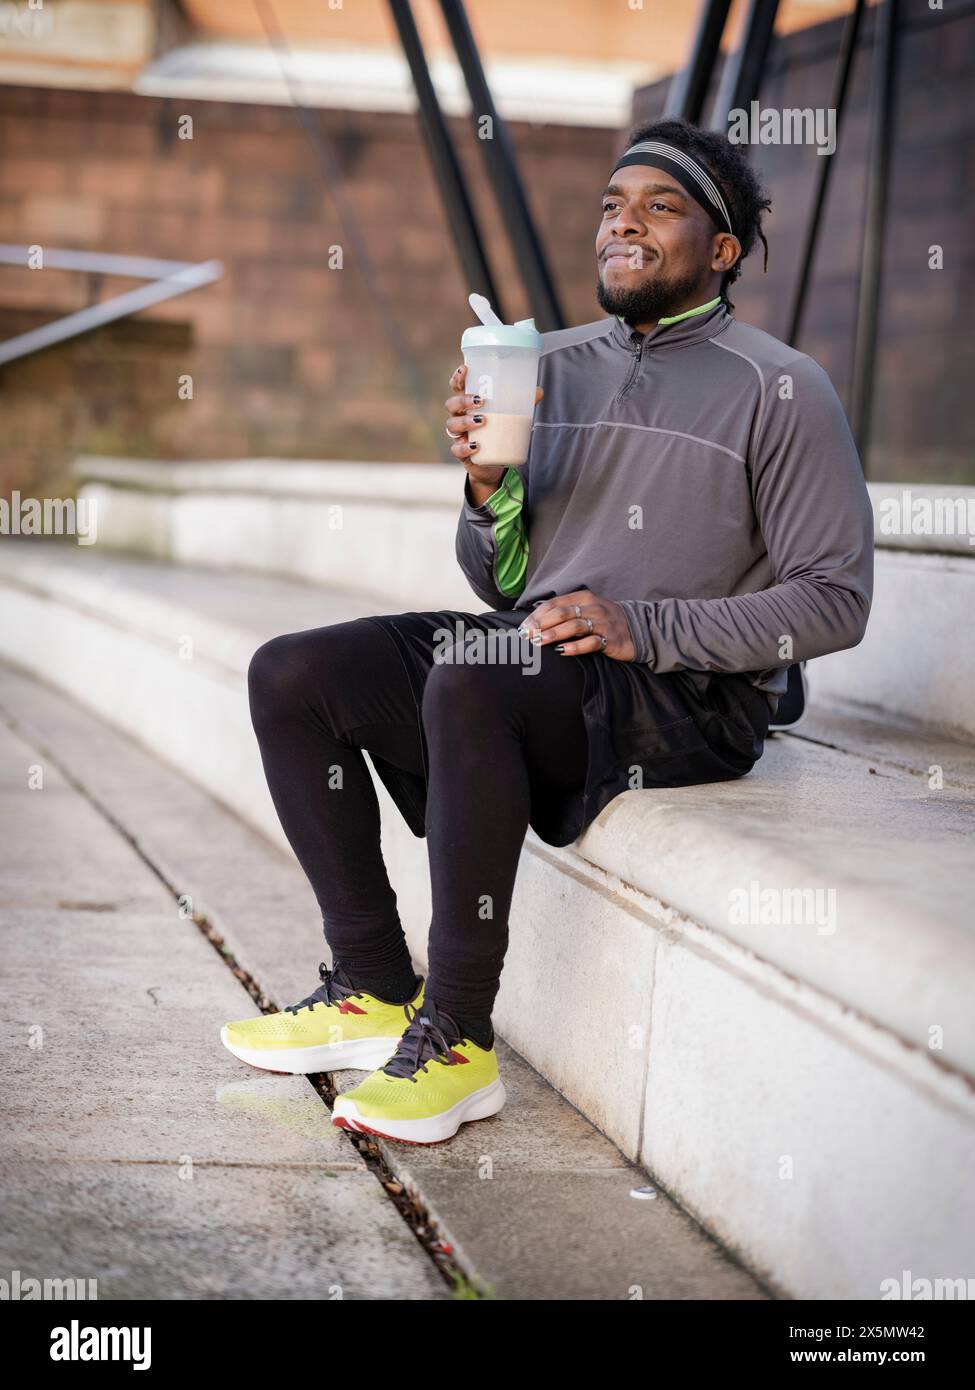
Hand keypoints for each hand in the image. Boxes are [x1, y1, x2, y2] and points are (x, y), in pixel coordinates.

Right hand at [445, 362, 542, 506]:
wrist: (494, 462)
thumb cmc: (499, 432)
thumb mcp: (512, 416)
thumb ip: (523, 403)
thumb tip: (538, 391)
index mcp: (468, 404)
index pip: (457, 387)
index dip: (457, 377)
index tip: (465, 369)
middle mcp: (459, 417)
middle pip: (452, 404)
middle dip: (463, 400)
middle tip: (481, 401)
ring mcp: (459, 435)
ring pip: (452, 425)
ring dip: (465, 421)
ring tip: (482, 420)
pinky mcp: (462, 453)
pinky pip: (457, 450)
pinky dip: (465, 447)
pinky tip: (476, 446)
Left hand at [517, 590, 635, 660]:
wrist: (638, 628)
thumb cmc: (605, 620)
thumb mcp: (586, 609)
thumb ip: (565, 611)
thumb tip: (536, 620)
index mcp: (583, 598)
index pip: (554, 604)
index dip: (536, 616)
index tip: (523, 627)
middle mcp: (592, 608)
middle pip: (561, 614)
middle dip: (541, 625)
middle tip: (526, 636)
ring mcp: (603, 623)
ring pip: (574, 626)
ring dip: (554, 634)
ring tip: (538, 642)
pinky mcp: (611, 639)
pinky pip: (591, 643)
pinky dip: (575, 647)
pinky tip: (562, 652)